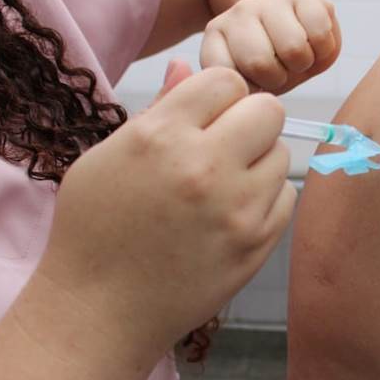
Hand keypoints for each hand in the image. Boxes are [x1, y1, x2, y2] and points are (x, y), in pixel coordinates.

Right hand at [39, 62, 295, 363]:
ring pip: (282, 154)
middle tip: (224, 144)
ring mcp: (237, 209)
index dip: (218, 93)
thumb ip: (157, 109)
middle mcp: (204, 167)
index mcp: (161, 136)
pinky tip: (233, 212)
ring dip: (258, 160)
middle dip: (248, 119)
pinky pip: (286, 197)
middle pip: (269, 110)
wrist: (100, 312)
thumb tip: (185, 67)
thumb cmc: (93, 231)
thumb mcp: (107, 158)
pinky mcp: (257, 245)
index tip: (207, 114)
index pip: (226, 80)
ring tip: (223, 184)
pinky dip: (266, 198)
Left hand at [200, 0, 340, 93]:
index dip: (250, 89)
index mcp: (216, 38)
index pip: (227, 76)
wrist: (297, 25)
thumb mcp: (250, 81)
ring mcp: (270, 1)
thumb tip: (245, 104)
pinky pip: (319, 34)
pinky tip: (313, 43)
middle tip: (281, 71)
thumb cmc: (273, 63)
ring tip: (297, 58)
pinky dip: (323, 49)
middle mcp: (238, 15)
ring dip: (303, 63)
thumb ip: (239, 92)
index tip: (256, 84)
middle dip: (278, 78)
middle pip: (260, 63)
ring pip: (294, 49)